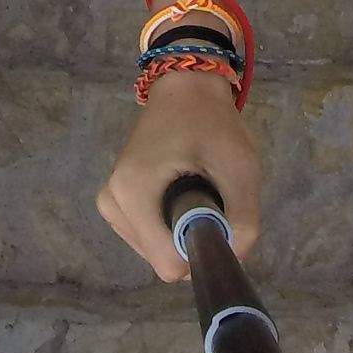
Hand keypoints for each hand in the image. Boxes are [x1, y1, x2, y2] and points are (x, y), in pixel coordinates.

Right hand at [97, 73, 259, 282]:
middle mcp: (112, 203)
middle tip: (209, 193)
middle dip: (193, 234)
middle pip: (164, 258)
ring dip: (183, 227)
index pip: (169, 264)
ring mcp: (110, 203)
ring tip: (195, 185)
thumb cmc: (211, 123)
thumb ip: (243, 223)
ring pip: (158, 250)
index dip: (201, 248)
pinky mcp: (115, 202)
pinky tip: (180, 190)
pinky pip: (151, 237)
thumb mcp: (240, 169)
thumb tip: (230, 261)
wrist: (186, 88)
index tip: (218, 216)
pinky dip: (171, 222)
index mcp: (133, 195)